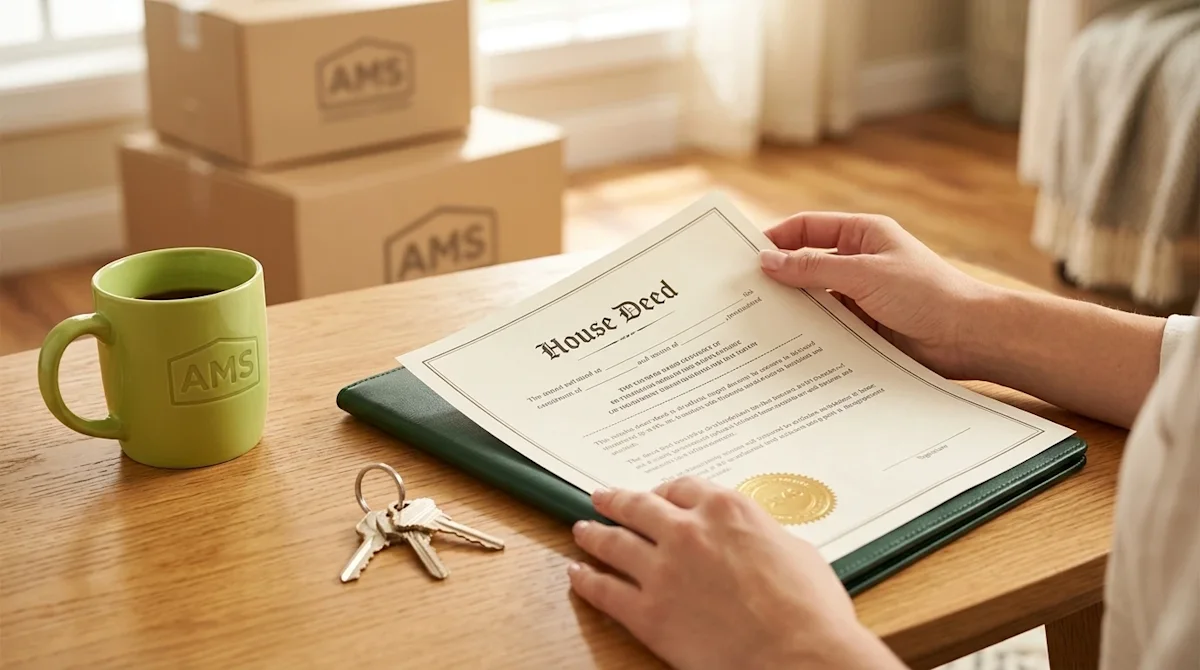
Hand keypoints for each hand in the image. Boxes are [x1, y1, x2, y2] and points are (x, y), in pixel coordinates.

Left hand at [567, 478, 904, 669]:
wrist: (800, 656)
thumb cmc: (810, 612)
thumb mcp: (796, 550)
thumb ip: (762, 536)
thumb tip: (757, 541)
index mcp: (727, 510)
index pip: (682, 487)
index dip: (665, 491)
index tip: (658, 494)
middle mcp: (688, 532)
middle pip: (639, 507)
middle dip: (617, 501)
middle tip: (603, 498)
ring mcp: (663, 571)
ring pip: (613, 543)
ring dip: (593, 534)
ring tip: (582, 530)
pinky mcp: (648, 613)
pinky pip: (604, 591)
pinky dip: (586, 581)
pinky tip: (578, 574)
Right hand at [758, 212, 997, 379]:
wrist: (968, 337)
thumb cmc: (927, 293)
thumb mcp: (864, 274)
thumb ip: (813, 267)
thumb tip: (767, 260)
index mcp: (863, 234)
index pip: (808, 227)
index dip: (777, 237)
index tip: (745, 255)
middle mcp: (859, 262)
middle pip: (806, 264)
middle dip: (778, 276)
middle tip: (742, 291)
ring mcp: (860, 295)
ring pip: (814, 298)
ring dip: (793, 308)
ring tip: (757, 320)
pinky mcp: (863, 327)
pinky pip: (827, 326)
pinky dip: (809, 332)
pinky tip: (787, 342)